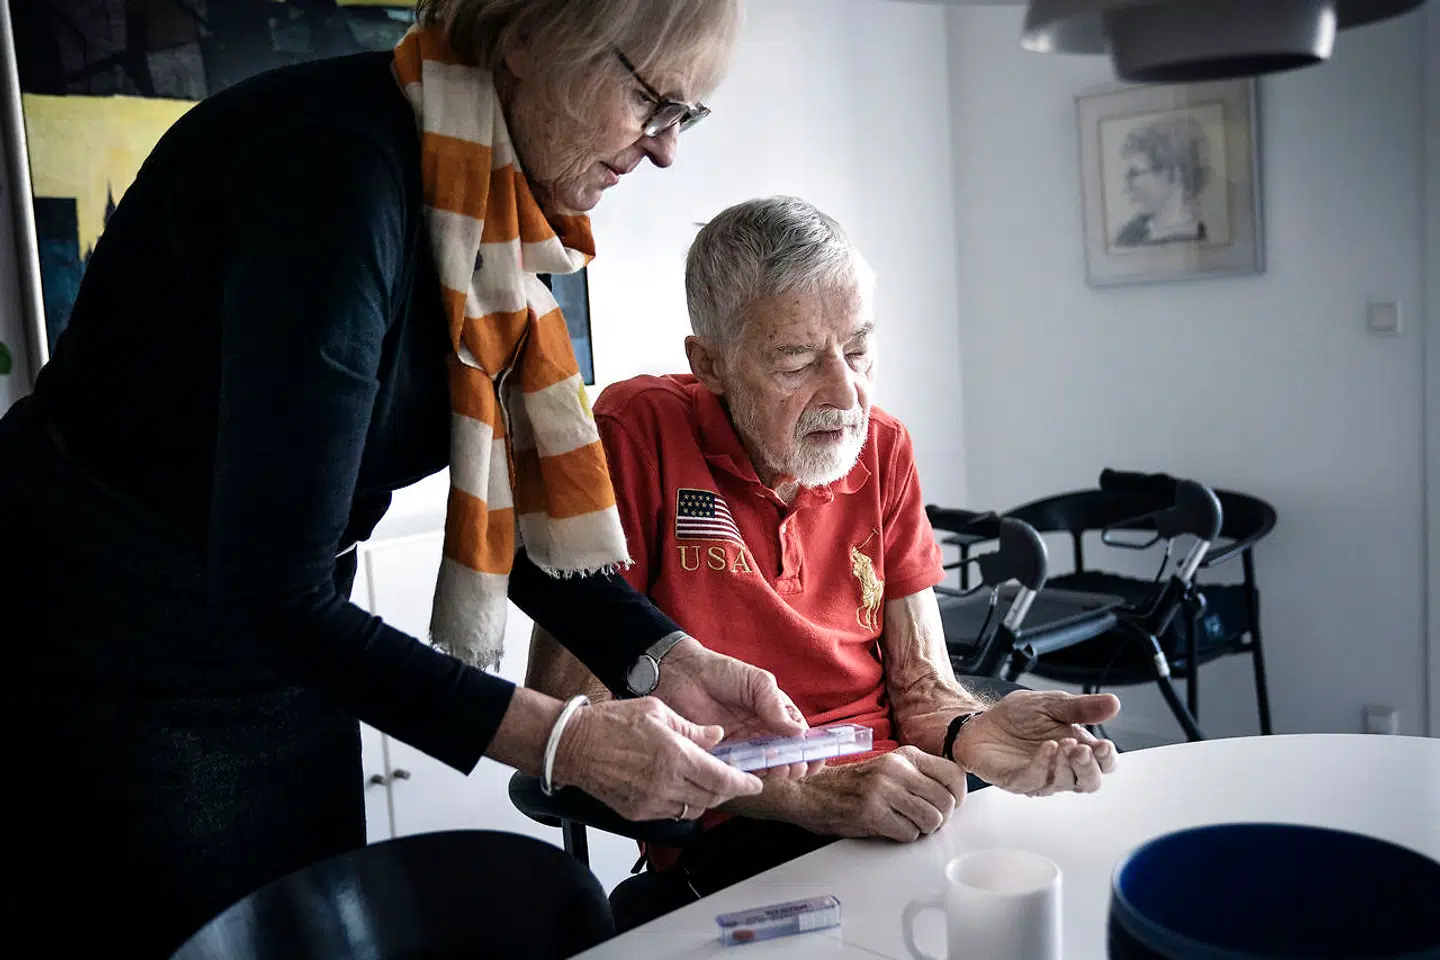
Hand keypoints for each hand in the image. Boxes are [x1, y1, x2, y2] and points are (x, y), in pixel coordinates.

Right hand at [552, 697, 761, 821]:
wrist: (572, 745)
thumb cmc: (610, 723)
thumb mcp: (658, 711)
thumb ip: (692, 728)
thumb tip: (716, 736)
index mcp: (675, 756)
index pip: (721, 778)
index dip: (743, 783)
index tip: (755, 783)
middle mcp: (666, 784)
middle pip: (712, 798)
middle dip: (727, 791)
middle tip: (734, 780)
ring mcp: (651, 802)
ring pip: (693, 810)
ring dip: (706, 799)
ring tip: (707, 783)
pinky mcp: (637, 813)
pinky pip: (671, 814)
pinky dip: (682, 804)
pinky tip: (680, 789)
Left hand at [651, 638, 818, 779]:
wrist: (681, 675)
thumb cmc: (720, 672)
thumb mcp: (755, 682)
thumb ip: (775, 705)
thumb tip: (798, 731)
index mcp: (773, 711)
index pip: (797, 734)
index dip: (809, 748)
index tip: (817, 759)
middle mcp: (760, 730)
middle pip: (784, 754)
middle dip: (794, 763)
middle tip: (797, 767)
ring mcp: (742, 743)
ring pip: (764, 764)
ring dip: (775, 770)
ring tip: (780, 769)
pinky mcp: (722, 753)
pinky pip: (739, 767)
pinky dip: (749, 772)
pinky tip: (755, 772)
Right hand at [787, 747, 968, 842]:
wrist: (808, 791)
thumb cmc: (850, 785)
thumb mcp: (888, 770)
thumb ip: (917, 778)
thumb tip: (951, 798)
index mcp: (904, 756)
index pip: (954, 774)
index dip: (957, 797)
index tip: (949, 806)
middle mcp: (897, 768)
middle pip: (946, 802)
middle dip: (940, 819)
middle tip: (924, 821)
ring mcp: (884, 789)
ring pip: (931, 820)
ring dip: (921, 829)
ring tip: (904, 824)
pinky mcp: (871, 811)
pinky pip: (908, 834)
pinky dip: (903, 837)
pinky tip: (887, 828)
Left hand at [953, 690, 1120, 795]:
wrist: (981, 721)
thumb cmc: (1016, 716)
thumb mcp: (1051, 704)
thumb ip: (1081, 707)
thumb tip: (1114, 703)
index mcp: (1077, 748)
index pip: (1104, 763)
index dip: (1108, 758)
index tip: (1105, 746)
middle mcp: (1063, 768)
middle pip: (1090, 781)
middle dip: (1090, 767)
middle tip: (1083, 749)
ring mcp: (1041, 777)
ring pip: (1065, 783)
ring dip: (1067, 765)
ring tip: (1064, 744)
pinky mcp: (1018, 781)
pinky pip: (1035, 780)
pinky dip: (1043, 765)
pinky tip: (1047, 749)